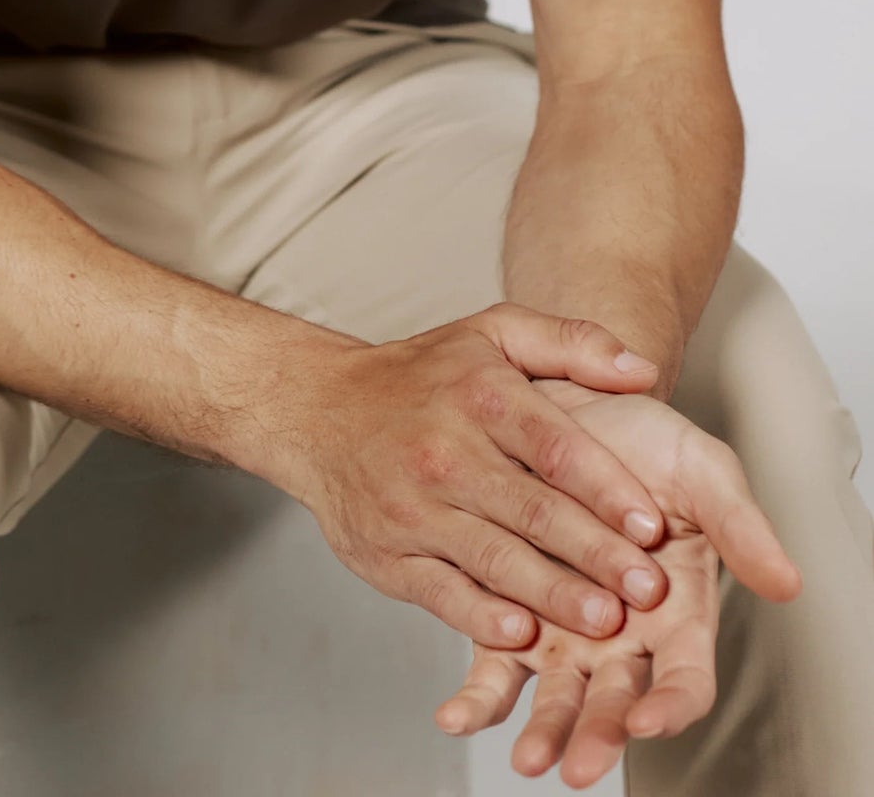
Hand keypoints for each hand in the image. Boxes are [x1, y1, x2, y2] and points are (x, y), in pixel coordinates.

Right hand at [291, 304, 674, 648]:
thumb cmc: (421, 376)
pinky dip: (481, 618)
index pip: (555, 446)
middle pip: (531, 510)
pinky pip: (441, 592)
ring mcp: (413, 507)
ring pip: (493, 558)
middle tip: (650, 589)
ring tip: (607, 622)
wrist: (316, 409)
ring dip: (553, 595)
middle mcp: (445, 451)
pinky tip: (522, 637)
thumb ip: (573, 343)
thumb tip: (644, 370)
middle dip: (595, 553)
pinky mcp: (387, 554)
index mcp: (480, 395)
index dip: (608, 487)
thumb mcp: (493, 333)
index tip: (654, 525)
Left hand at [432, 376, 802, 785]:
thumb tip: (786, 582)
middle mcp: (621, 634)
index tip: (646, 719)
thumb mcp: (702, 470)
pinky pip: (494, 662)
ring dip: (542, 730)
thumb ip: (739, 527)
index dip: (669, 705)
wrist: (573, 401)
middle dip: (596, 736)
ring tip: (525, 758)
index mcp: (677, 614)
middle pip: (614, 701)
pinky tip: (454, 716)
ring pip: (555, 694)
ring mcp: (564, 627)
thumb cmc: (644, 441)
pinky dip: (478, 695)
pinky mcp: (510, 609)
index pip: (683, 679)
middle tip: (574, 767)